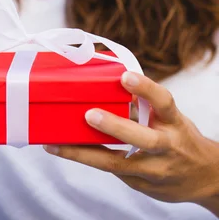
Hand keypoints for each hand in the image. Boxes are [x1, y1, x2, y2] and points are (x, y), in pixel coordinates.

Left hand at [44, 72, 218, 205]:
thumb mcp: (169, 117)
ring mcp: (155, 170)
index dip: (145, 88)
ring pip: (119, 164)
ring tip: (58, 144)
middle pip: (143, 138)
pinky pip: (112, 172)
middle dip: (115, 127)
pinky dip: (89, 160)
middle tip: (89, 114)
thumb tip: (109, 80)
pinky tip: (65, 151)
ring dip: (87, 153)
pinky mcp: (142, 185)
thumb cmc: (178, 136)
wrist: (206, 178)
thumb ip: (144, 103)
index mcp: (174, 122)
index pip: (163, 101)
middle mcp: (168, 146)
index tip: (125, 76)